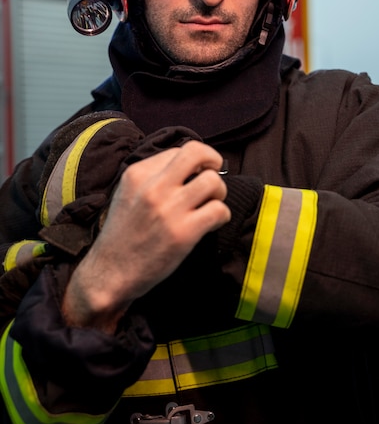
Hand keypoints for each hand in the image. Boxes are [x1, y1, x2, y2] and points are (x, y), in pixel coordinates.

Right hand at [62, 140, 229, 331]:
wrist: (110, 272)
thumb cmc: (123, 234)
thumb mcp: (127, 194)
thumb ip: (153, 177)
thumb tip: (190, 167)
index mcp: (137, 173)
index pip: (179, 151)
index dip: (193, 162)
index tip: (193, 177)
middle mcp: (153, 186)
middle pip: (197, 152)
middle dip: (213, 160)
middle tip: (213, 176)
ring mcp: (169, 209)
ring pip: (214, 181)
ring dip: (219, 192)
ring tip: (209, 204)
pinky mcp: (184, 232)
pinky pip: (219, 210)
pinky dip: (222, 216)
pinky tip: (211, 223)